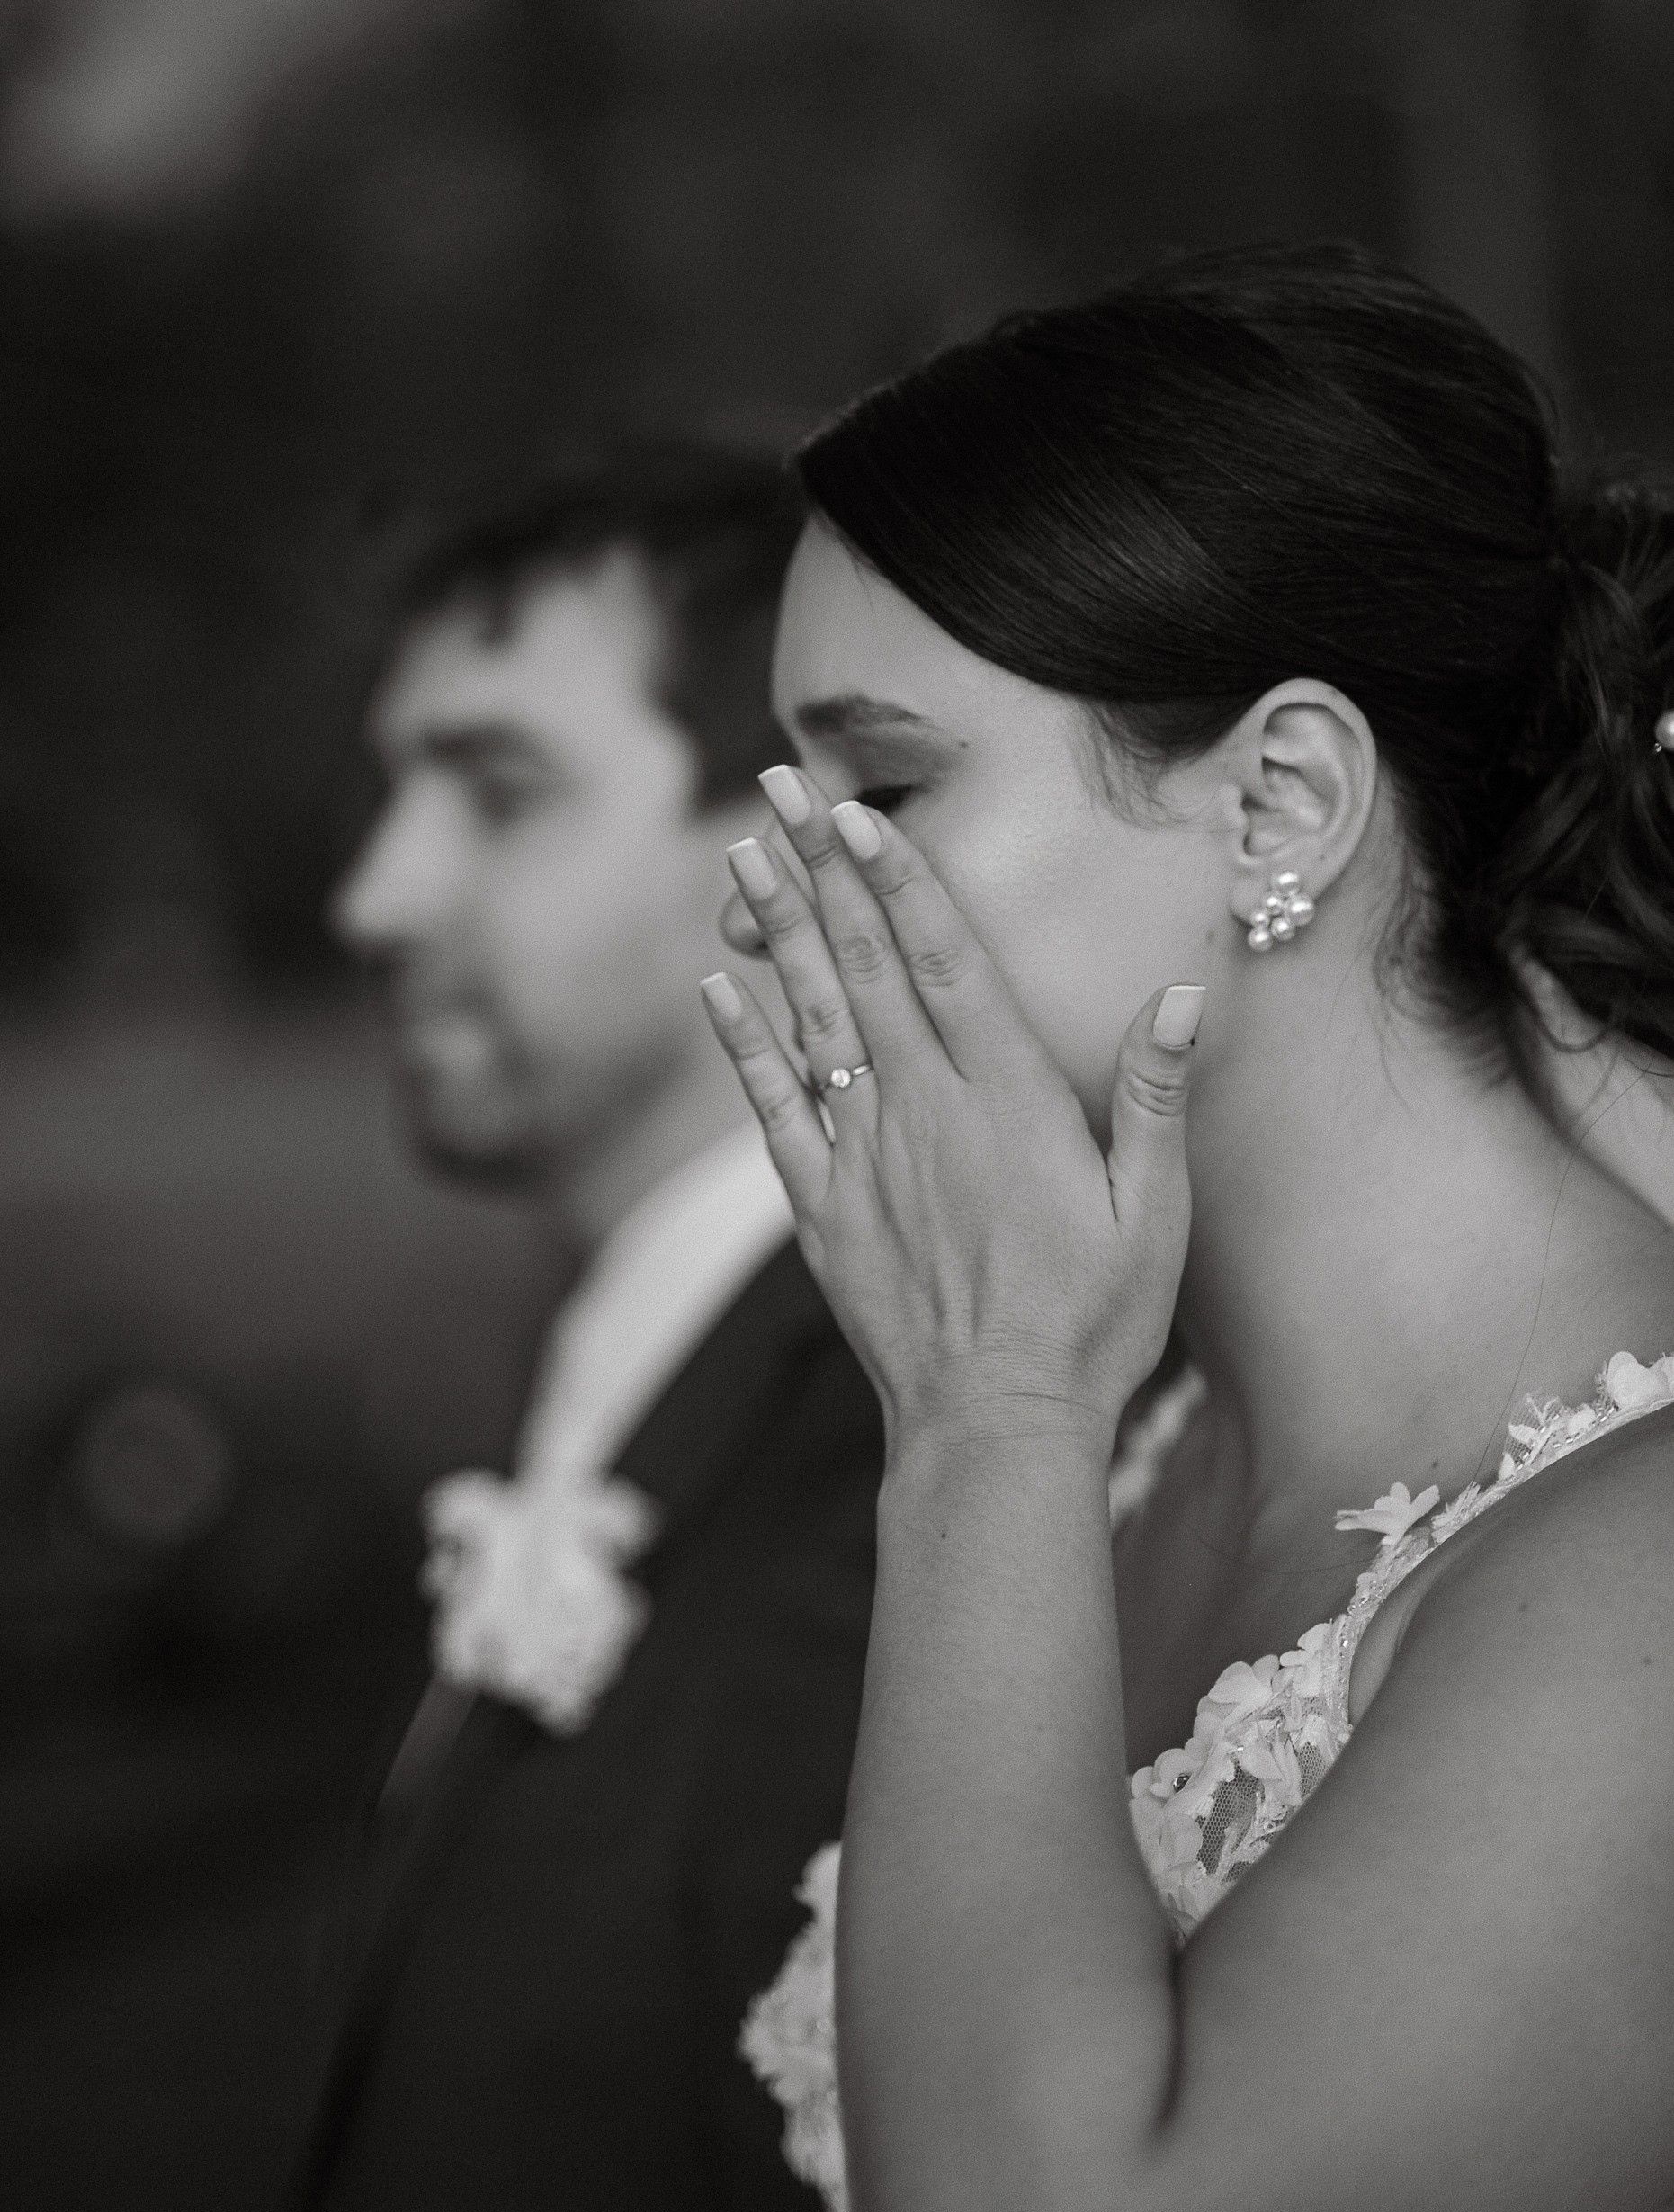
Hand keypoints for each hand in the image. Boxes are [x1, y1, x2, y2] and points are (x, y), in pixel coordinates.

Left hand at [700, 766, 1204, 1459]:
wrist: (995, 1427)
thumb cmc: (1093, 1325)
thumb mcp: (1154, 1213)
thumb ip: (1156, 1096)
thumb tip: (1182, 994)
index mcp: (1006, 1098)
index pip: (942, 959)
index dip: (895, 876)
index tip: (856, 809)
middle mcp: (923, 1108)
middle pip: (860, 963)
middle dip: (818, 866)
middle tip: (778, 785)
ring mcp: (863, 1155)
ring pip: (808, 1018)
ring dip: (774, 930)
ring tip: (742, 853)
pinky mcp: (823, 1208)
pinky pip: (772, 1109)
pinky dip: (742, 1044)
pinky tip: (716, 989)